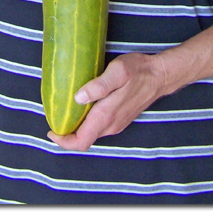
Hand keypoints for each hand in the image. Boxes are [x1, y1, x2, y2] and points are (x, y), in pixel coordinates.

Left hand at [46, 52, 167, 151]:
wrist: (160, 75)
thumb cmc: (138, 70)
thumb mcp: (118, 72)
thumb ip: (98, 86)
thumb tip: (78, 98)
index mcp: (107, 116)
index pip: (81, 141)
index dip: (64, 141)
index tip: (51, 130)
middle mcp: (111, 125)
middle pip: (84, 139)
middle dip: (67, 133)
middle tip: (55, 116)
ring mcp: (117, 124)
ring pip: (92, 133)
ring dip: (77, 128)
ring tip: (65, 111)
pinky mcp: (120, 119)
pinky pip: (99, 127)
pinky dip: (87, 122)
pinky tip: (83, 107)